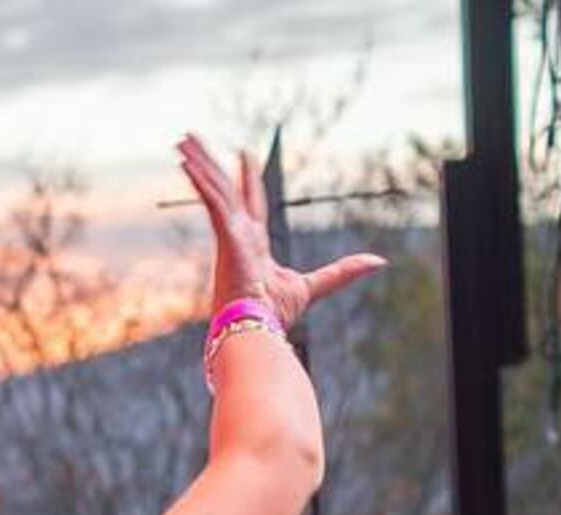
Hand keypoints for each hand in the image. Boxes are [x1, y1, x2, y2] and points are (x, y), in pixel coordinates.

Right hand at [180, 133, 383, 332]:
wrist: (254, 328)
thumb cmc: (274, 315)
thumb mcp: (314, 285)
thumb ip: (343, 271)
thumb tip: (378, 262)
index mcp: (251, 244)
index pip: (249, 201)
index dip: (248, 177)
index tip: (244, 154)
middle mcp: (236, 235)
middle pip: (224, 189)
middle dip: (210, 163)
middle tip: (195, 139)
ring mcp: (228, 235)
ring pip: (213, 189)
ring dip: (199, 163)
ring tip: (182, 141)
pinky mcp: (225, 237)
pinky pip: (212, 202)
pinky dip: (200, 182)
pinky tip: (187, 163)